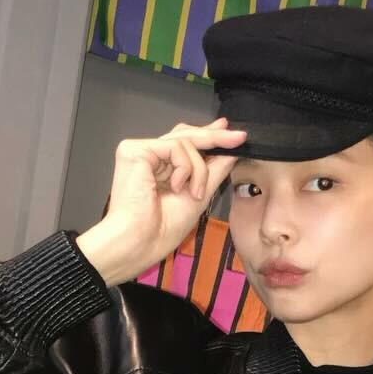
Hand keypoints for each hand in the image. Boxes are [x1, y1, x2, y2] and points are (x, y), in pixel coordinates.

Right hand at [79, 117, 246, 283]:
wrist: (143, 240)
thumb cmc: (165, 227)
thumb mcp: (201, 193)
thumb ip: (215, 168)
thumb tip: (233, 149)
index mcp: (160, 166)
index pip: (185, 142)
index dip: (208, 135)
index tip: (232, 133)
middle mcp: (149, 155)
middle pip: (185, 135)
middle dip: (214, 137)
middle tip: (239, 137)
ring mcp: (140, 151)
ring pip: (185, 142)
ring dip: (199, 170)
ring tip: (195, 193)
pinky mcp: (134, 150)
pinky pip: (175, 147)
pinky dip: (185, 168)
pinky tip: (177, 187)